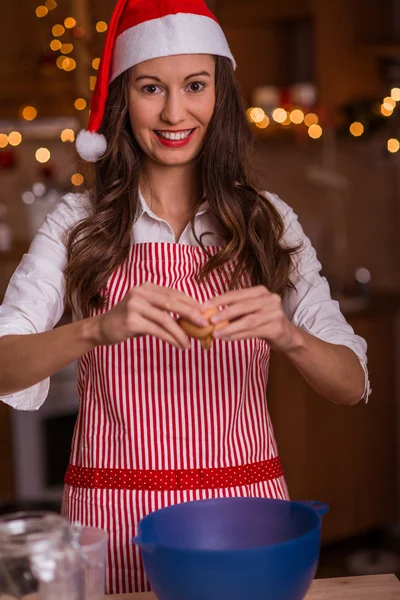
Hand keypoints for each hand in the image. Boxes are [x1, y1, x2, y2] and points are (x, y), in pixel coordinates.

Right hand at [92, 282, 208, 348]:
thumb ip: (164, 310)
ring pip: (166, 319)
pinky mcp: (132, 321)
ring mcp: (135, 306)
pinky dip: (171, 338)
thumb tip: (192, 317)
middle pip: (172, 303)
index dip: (191, 302)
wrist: (102, 328)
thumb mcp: (146, 310)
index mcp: (147, 287)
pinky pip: (158, 331)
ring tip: (190, 343)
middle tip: (204, 324)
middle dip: (191, 314)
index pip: (174, 293)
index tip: (205, 312)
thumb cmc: (129, 320)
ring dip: (181, 332)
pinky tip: (179, 345)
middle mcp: (140, 293)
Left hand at [203, 286, 303, 352]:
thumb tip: (209, 313)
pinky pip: (253, 332)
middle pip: (243, 306)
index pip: (237, 294)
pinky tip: (227, 338)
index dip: (219, 300)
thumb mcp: (251, 311)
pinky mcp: (277, 328)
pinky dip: (238, 336)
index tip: (204, 306)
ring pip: (248, 321)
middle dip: (224, 313)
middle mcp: (270, 299)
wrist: (287, 336)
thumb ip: (235, 310)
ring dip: (229, 327)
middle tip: (209, 320)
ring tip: (216, 333)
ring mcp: (275, 313)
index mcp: (261, 291)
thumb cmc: (264, 321)